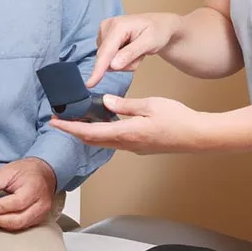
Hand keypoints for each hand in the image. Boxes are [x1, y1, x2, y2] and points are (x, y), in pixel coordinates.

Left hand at [0, 158, 56, 231]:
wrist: (44, 173)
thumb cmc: (26, 171)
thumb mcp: (9, 170)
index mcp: (35, 188)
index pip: (17, 202)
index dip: (0, 207)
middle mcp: (42, 203)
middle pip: (19, 219)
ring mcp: (42, 213)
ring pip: (19, 225)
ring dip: (2, 223)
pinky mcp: (39, 219)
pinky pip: (22, 226)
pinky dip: (9, 224)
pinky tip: (0, 217)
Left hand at [50, 95, 210, 154]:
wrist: (197, 136)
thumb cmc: (177, 119)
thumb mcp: (150, 105)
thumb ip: (125, 105)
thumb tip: (105, 102)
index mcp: (126, 133)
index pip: (90, 132)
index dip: (70, 128)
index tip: (54, 122)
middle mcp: (127, 144)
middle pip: (92, 140)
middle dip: (74, 130)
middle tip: (60, 119)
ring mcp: (133, 148)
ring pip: (103, 141)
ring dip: (87, 132)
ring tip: (78, 118)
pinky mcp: (140, 146)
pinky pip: (114, 140)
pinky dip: (102, 132)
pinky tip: (103, 121)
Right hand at [86, 13, 181, 87]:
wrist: (160, 25)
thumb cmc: (157, 31)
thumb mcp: (149, 42)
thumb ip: (130, 53)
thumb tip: (112, 65)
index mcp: (118, 26)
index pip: (106, 52)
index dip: (98, 69)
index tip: (90, 83)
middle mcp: (107, 26)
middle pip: (106, 58)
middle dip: (124, 63)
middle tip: (141, 55)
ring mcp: (104, 32)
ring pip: (107, 60)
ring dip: (124, 62)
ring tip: (137, 51)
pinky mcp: (104, 38)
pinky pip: (108, 58)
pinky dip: (121, 59)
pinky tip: (130, 50)